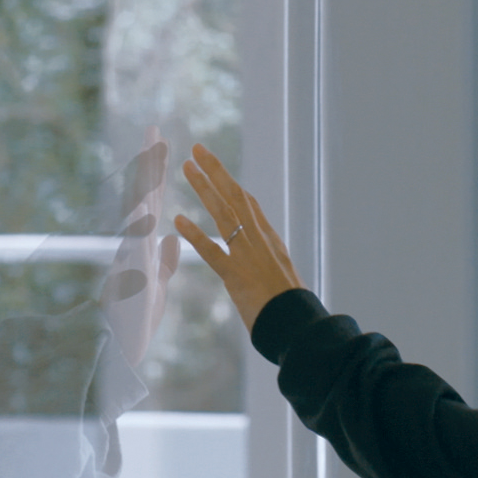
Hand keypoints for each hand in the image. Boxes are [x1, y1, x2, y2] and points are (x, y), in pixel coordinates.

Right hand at [101, 128, 181, 365]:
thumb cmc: (136, 317)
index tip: (164, 144)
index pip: (154, 199)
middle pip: (143, 195)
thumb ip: (163, 259)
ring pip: (137, 212)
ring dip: (143, 184)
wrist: (121, 345)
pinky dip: (140, 225)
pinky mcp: (130, 274)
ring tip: (149, 156)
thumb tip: (172, 237)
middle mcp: (135, 243)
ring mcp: (130, 255)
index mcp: (145, 243)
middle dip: (149, 163)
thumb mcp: (155, 283)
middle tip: (153, 131)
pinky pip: (136, 245)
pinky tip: (146, 204)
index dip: (158, 172)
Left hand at [173, 144, 303, 331]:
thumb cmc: (290, 309)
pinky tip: (178, 220)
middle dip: (216, 171)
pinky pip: (213, 251)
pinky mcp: (238, 276)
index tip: (215, 165)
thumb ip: (269, 262)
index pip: (248, 204)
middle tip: (197, 149)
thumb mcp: (282, 277)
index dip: (229, 182)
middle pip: (236, 197)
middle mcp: (261, 241)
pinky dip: (195, 234)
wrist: (299, 327)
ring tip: (187, 167)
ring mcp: (249, 256)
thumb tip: (263, 256)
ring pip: (224, 214)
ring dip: (204, 188)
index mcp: (270, 241)